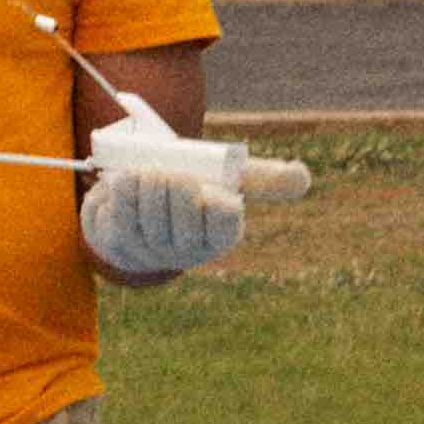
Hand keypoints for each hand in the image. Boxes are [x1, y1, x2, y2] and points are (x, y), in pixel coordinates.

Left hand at [79, 90, 249, 279]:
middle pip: (183, 221)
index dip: (216, 205)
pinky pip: (121, 220)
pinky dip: (122, 196)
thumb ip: (262, 179)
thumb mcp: (225, 181)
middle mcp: (188, 251)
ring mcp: (152, 251)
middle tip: (171, 172)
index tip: (209, 188)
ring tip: (145, 172)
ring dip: (147, 191)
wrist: (136, 203)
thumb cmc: (189, 192)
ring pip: (151, 221)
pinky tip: (123, 181)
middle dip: (176, 192)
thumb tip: (303, 178)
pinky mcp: (119, 244)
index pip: (224, 223)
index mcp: (219, 234)